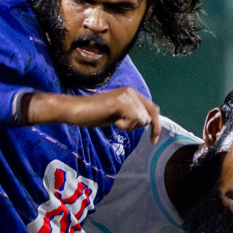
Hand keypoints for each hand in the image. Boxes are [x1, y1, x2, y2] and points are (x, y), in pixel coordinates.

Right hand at [25, 88, 160, 137]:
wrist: (77, 110)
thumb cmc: (93, 114)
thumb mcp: (117, 114)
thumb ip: (131, 115)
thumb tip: (147, 121)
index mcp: (131, 93)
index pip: (152, 108)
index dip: (156, 125)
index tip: (153, 140)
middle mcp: (131, 92)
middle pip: (151, 115)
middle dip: (144, 128)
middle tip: (128, 131)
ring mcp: (127, 96)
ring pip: (142, 119)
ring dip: (130, 126)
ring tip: (114, 122)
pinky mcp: (121, 103)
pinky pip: (134, 120)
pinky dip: (125, 126)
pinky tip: (114, 122)